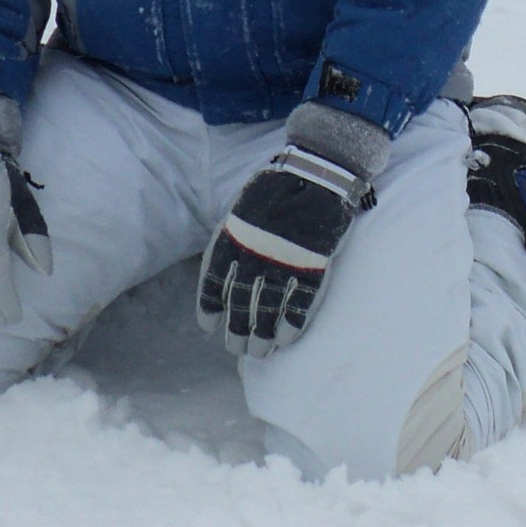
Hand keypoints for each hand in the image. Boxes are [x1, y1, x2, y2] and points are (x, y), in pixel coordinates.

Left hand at [196, 145, 370, 357]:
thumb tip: (222, 272)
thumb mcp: (240, 209)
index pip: (213, 283)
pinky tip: (286, 339)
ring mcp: (284, 263)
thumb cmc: (276, 189)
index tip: (209, 326)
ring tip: (260, 351)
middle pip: (240, 305)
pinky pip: (300, 306)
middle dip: (236, 331)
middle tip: (237, 347)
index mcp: (232, 238)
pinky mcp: (312, 267)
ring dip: (263, 336)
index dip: (210, 308)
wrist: (317, 175)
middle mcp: (254, 255)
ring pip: (268, 312)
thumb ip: (230, 239)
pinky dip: (292, 325)